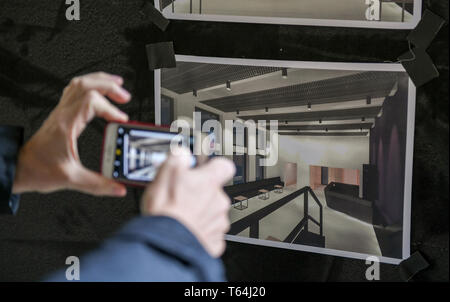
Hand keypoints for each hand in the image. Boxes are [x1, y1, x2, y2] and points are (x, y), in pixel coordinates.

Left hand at [12, 72, 130, 196]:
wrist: (19, 168)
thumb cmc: (37, 170)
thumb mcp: (71, 179)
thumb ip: (98, 184)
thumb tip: (118, 187)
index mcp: (66, 124)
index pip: (91, 102)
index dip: (110, 108)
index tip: (121, 120)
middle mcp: (63, 114)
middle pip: (86, 85)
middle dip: (109, 86)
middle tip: (125, 96)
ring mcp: (61, 112)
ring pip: (79, 84)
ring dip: (99, 81)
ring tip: (116, 84)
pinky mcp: (60, 115)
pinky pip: (74, 91)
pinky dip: (90, 86)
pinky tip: (98, 92)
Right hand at [141, 148, 234, 257]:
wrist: (166, 245)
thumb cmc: (166, 212)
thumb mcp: (165, 175)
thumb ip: (177, 159)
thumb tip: (182, 153)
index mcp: (210, 182)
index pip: (224, 166)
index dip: (213, 166)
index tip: (203, 169)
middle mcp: (219, 202)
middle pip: (215, 191)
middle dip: (201, 193)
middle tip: (182, 196)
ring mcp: (219, 223)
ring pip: (213, 212)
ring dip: (200, 212)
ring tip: (182, 215)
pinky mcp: (215, 241)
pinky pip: (210, 232)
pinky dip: (200, 231)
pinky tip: (186, 229)